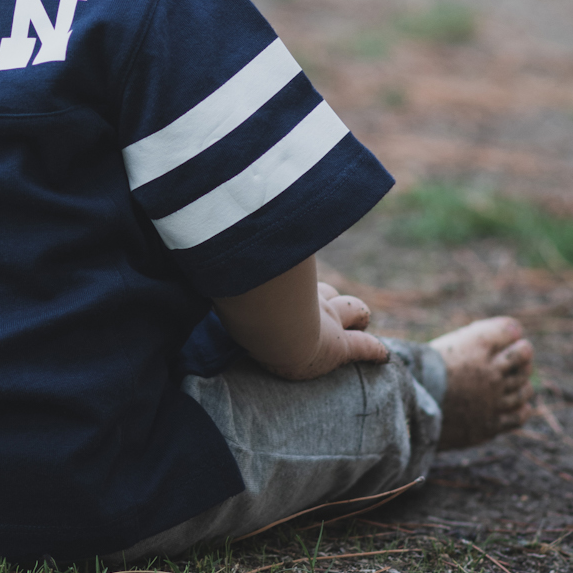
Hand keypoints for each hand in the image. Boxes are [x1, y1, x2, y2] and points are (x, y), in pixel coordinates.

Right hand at [210, 256, 389, 381]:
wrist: (272, 326)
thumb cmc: (252, 296)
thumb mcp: (239, 267)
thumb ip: (217, 243)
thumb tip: (187, 217)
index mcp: (282, 286)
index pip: (295, 280)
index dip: (300, 282)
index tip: (299, 283)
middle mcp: (303, 300)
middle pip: (323, 292)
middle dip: (328, 294)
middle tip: (328, 297)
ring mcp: (322, 322)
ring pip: (348, 311)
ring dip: (354, 313)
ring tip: (361, 317)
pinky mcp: (335, 347)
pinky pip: (362, 349)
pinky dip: (374, 350)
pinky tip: (384, 355)